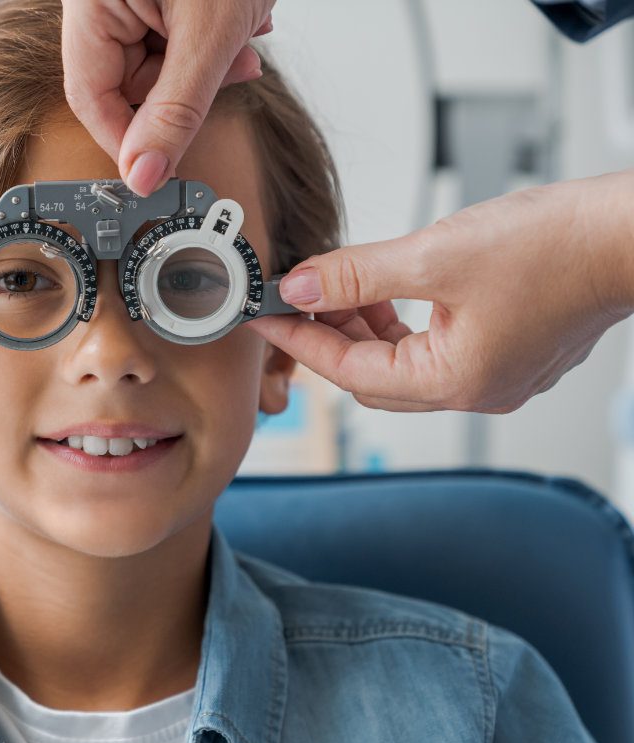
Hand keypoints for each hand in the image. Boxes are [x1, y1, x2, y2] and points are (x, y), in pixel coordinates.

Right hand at [61, 0, 275, 196]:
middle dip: (184, 89)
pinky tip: (239, 24)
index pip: (90, 96)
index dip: (127, 138)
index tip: (158, 167)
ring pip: (155, 61)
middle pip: (126, 81)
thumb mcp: (211, 34)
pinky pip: (172, 35)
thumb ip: (177, 110)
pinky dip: (209, 40)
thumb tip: (145, 172)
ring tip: (243, 38)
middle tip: (230, 76)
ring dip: (205, 65)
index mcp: (92, 0)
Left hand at [248, 170, 633, 412]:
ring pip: (402, 362)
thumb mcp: (435, 256)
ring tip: (341, 286)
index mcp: (452, 381)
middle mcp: (472, 388)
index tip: (265, 316)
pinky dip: (400, 324)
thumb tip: (300, 287)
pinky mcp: (506, 350)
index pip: (348, 372)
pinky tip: (389, 289)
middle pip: (371, 376)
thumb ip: (356, 275)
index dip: (299, 340)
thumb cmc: (556, 248)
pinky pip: (432, 348)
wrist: (629, 235)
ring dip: (365, 328)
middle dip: (329, 337)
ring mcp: (492, 374)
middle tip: (298, 300)